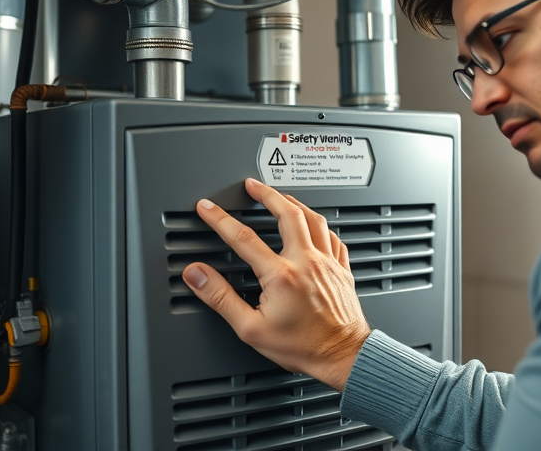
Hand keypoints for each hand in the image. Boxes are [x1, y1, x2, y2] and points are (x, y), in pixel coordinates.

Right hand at [182, 178, 371, 390]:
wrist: (343, 356)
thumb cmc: (303, 346)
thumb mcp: (250, 328)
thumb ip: (220, 297)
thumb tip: (197, 275)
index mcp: (281, 274)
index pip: (243, 237)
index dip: (220, 219)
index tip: (208, 208)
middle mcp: (306, 261)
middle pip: (286, 214)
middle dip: (266, 194)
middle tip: (253, 186)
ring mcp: (327, 263)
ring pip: (314, 219)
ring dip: (295, 203)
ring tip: (282, 197)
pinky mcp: (342, 270)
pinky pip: (333, 237)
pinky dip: (321, 226)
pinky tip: (316, 225)